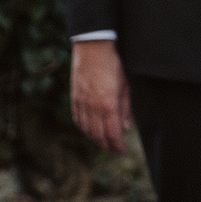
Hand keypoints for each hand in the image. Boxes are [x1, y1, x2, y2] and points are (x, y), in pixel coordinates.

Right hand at [69, 40, 130, 154]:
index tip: (122, 152)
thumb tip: (125, 128)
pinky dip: (84, 129)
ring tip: (104, 142)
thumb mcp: (125, 86)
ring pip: (87, 130)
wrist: (92, 49)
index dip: (117, 146)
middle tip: (114, 150)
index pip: (113, 134)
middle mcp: (93, 107)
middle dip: (107, 146)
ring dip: (95, 139)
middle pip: (99, 135)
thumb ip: (125, 108)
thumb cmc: (112, 65)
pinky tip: (89, 131)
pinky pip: (78, 120)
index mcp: (108, 105)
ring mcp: (81, 103)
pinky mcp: (74, 98)